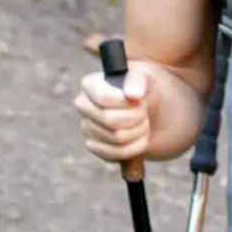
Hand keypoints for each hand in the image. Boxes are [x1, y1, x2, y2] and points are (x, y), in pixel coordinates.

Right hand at [70, 59, 193, 168]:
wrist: (148, 109)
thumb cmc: (143, 88)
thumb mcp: (145, 76)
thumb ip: (138, 81)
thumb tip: (133, 94)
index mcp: (90, 85)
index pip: (101, 97)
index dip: (125, 103)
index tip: (141, 100)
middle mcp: (83, 106)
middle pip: (109, 120)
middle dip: (135, 118)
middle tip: (145, 112)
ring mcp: (87, 128)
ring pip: (115, 139)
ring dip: (139, 132)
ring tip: (144, 122)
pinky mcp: (95, 147)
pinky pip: (115, 155)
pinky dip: (135, 148)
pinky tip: (140, 137)